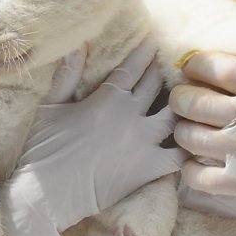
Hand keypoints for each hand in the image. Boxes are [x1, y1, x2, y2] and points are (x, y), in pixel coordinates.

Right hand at [1, 43, 180, 235]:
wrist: (47, 195)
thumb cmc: (43, 150)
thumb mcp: (51, 107)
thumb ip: (68, 74)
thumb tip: (81, 44)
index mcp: (107, 98)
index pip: (133, 67)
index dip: (145, 52)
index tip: (156, 40)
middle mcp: (130, 115)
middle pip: (156, 86)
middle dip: (163, 73)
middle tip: (173, 65)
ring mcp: (143, 142)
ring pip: (173, 115)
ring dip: (180, 105)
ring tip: (186, 98)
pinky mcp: (149, 168)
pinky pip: (179, 154)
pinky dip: (187, 146)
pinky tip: (192, 138)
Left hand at [171, 51, 235, 229]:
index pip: (213, 65)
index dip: (196, 67)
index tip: (194, 71)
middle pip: (189, 100)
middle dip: (182, 101)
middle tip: (186, 105)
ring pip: (187, 136)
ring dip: (184, 134)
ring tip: (192, 135)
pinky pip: (195, 174)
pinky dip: (189, 169)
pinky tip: (198, 166)